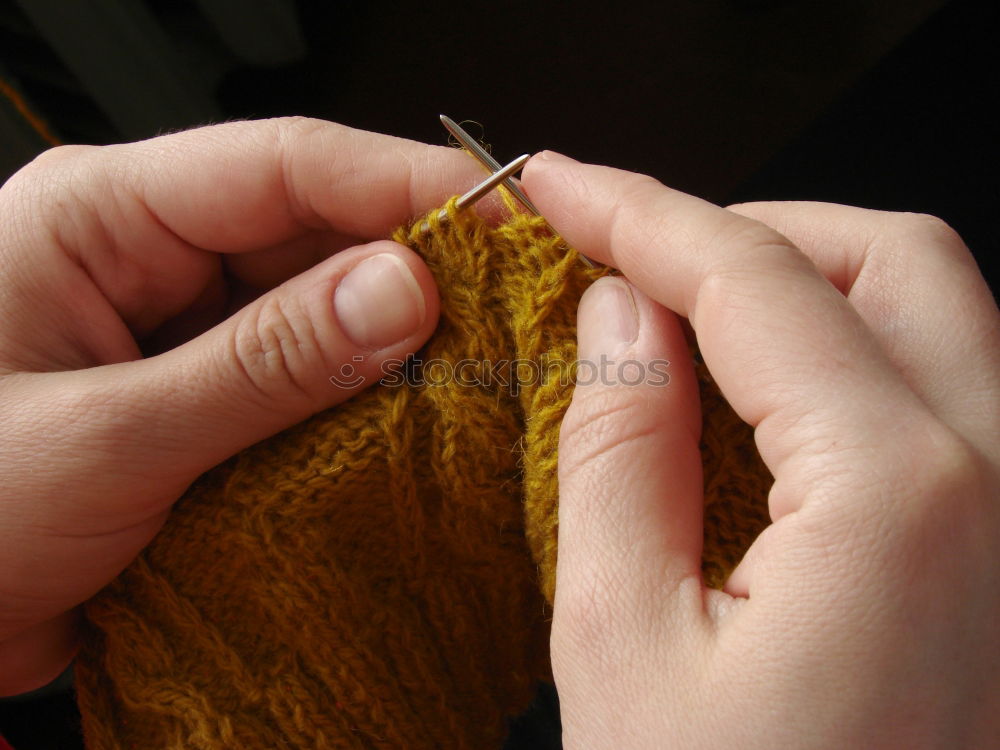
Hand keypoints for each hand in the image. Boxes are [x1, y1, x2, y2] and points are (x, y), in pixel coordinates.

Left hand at [0, 118, 480, 694]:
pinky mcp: (205, 400)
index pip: (282, 166)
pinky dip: (361, 400)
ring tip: (482, 363)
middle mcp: (147, 258)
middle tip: (510, 305)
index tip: (502, 214)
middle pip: (313, 231)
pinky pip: (303, 379)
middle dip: (414, 267)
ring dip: (395, 341)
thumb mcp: (106, 437)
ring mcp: (181, 332)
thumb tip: (403, 294)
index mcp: (99, 217)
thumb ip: (261, 365)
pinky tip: (417, 417)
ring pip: (319, 308)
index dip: (402, 183)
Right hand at [522, 152, 999, 747]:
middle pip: (888, 259)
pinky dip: (836, 359)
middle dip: (746, 228)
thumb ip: (618, 450)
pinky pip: (937, 398)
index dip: (640, 211)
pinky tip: (748, 395)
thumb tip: (616, 314)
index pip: (754, 279)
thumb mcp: (622, 646)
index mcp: (902, 496)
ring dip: (799, 285)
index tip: (562, 185)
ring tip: (677, 314)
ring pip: (930, 317)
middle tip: (629, 249)